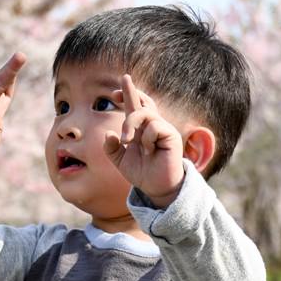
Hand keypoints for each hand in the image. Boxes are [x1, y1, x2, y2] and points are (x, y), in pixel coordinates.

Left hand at [103, 74, 184, 203]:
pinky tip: (149, 151)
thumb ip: (111, 148)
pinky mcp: (171, 135)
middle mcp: (153, 126)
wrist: (156, 189)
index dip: (127, 94)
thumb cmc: (142, 174)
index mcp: (141, 129)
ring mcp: (163, 129)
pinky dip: (147, 139)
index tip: (114, 94)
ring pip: (145, 113)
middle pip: (143, 101)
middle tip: (114, 94)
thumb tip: (109, 134)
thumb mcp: (120, 161)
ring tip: (127, 141)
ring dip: (130, 124)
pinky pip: (154, 126)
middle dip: (130, 92)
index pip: (136, 105)